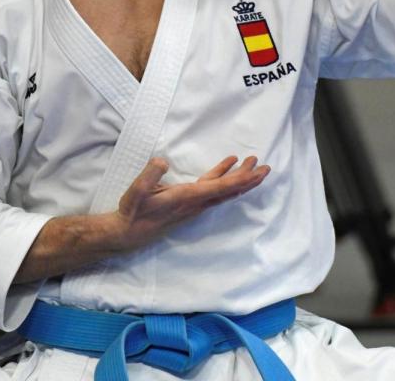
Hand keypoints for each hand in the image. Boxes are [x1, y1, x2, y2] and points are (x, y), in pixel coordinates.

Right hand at [112, 156, 269, 250]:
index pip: (221, 188)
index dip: (241, 179)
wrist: (128, 233)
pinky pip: (212, 188)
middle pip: (229, 190)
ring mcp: (194, 204)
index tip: (257, 172)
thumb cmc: (133, 212)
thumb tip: (161, 161)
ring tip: (252, 162)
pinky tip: (227, 166)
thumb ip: (149, 176)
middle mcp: (196, 202)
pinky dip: (222, 176)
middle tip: (265, 166)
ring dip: (239, 176)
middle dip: (248, 178)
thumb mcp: (136, 193)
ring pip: (223, 189)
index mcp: (188, 197)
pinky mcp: (189, 202)